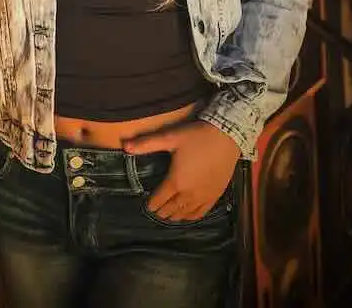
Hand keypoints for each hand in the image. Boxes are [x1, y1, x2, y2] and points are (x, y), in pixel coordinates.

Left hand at [123, 120, 239, 220]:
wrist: (226, 136)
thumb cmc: (196, 136)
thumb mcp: (169, 138)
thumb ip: (146, 144)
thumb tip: (124, 146)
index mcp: (176, 181)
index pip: (160, 199)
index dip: (152, 204)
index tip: (147, 206)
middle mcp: (189, 194)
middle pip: (172, 209)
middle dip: (162, 212)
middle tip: (156, 212)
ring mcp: (204, 196)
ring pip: (186, 213)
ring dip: (176, 216)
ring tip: (169, 216)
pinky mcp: (216, 195)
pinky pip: (202, 212)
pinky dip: (192, 216)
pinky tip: (189, 215)